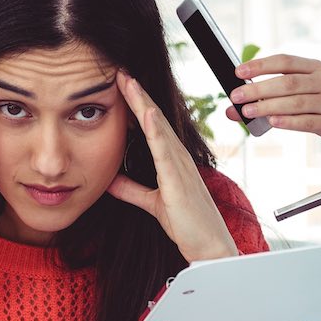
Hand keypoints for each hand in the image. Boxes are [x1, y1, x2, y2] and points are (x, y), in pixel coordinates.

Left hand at [107, 72, 237, 262]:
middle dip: (138, 95)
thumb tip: (111, 181)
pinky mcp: (178, 181)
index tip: (121, 85)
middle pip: (155, 119)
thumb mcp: (153, 203)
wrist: (209, 247)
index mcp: (172, 161)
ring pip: (159, 128)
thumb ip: (132, 191)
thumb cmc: (187, 225)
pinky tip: (147, 114)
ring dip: (144, 104)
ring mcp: (180, 166)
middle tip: (121, 72)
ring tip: (129, 82)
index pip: (151, 126)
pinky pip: (165, 152)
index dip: (137, 105)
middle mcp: (178, 157)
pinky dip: (156, 131)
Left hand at [227, 54, 320, 149]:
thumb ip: (274, 94)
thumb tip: (233, 106)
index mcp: (314, 68)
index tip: (239, 71)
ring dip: (269, 106)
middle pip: (287, 82)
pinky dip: (288, 121)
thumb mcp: (307, 89)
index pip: (285, 61)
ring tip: (247, 111)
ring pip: (296, 102)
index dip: (261, 65)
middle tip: (237, 95)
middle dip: (259, 88)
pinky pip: (308, 121)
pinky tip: (272, 122)